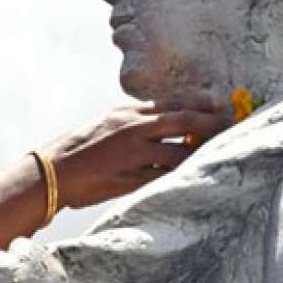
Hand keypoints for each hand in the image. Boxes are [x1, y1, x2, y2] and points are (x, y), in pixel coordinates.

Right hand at [42, 92, 229, 208]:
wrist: (53, 171)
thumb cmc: (77, 147)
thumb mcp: (105, 122)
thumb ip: (133, 121)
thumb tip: (159, 122)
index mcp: (127, 114)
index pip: (171, 103)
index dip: (199, 103)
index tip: (218, 104)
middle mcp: (134, 130)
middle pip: (183, 121)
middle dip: (210, 123)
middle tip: (230, 125)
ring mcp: (134, 156)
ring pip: (179, 151)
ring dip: (200, 152)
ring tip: (216, 153)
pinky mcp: (131, 180)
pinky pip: (165, 177)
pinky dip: (181, 176)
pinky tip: (194, 176)